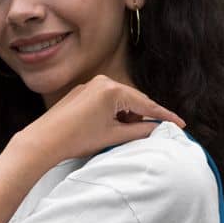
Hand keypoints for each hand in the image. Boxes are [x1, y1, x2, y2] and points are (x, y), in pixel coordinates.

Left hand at [18, 74, 186, 165]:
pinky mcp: (82, 92)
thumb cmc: (77, 139)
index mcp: (113, 90)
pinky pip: (107, 100)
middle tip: (155, 133)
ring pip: (121, 100)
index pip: (146, 105)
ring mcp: (91, 85)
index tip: (180, 124)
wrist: (44, 140)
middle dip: (144, 117)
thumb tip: (156, 130)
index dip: (164, 116)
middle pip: (134, 100)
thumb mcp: (113, 137)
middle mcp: (103, 81)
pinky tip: (112, 127)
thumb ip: (139, 132)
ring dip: (128, 116)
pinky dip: (115, 112)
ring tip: (126, 134)